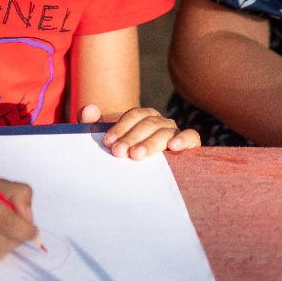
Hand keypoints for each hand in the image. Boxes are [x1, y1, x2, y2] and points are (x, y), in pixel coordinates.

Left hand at [85, 104, 200, 159]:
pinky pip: (192, 137)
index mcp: (143, 116)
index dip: (120, 127)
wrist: (141, 171)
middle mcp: (160, 121)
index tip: (108, 142)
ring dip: (151, 143)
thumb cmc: (123, 151)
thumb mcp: (107, 139)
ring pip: (165, 132)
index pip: (134, 115)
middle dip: (132, 137)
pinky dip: (185, 139)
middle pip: (148, 123)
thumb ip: (92, 123)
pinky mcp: (190, 144)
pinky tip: (174, 147)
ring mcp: (175, 132)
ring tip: (137, 155)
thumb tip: (88, 109)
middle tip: (119, 152)